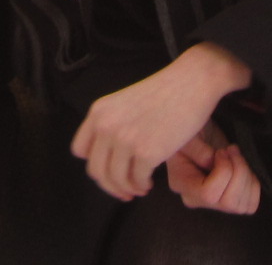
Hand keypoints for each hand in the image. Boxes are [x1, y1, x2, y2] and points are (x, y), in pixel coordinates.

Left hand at [71, 43, 252, 200]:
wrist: (191, 81)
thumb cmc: (164, 92)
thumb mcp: (124, 103)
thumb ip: (111, 125)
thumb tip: (107, 158)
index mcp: (99, 112)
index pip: (80, 150)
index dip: (95, 164)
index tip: (109, 170)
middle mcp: (107, 126)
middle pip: (96, 171)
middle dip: (110, 186)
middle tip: (124, 190)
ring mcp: (125, 139)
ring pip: (116, 180)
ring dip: (127, 189)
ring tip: (139, 187)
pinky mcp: (147, 152)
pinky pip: (137, 180)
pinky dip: (142, 186)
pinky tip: (149, 182)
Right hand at [165, 122, 259, 214]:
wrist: (200, 135)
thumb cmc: (192, 131)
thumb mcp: (190, 133)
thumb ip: (197, 148)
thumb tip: (211, 162)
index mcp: (181, 183)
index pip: (208, 194)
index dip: (223, 171)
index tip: (222, 151)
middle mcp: (195, 199)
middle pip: (228, 202)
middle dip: (239, 172)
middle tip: (232, 150)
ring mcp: (213, 204)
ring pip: (241, 206)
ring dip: (247, 177)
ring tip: (237, 158)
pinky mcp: (229, 202)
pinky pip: (249, 205)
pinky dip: (253, 186)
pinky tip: (244, 169)